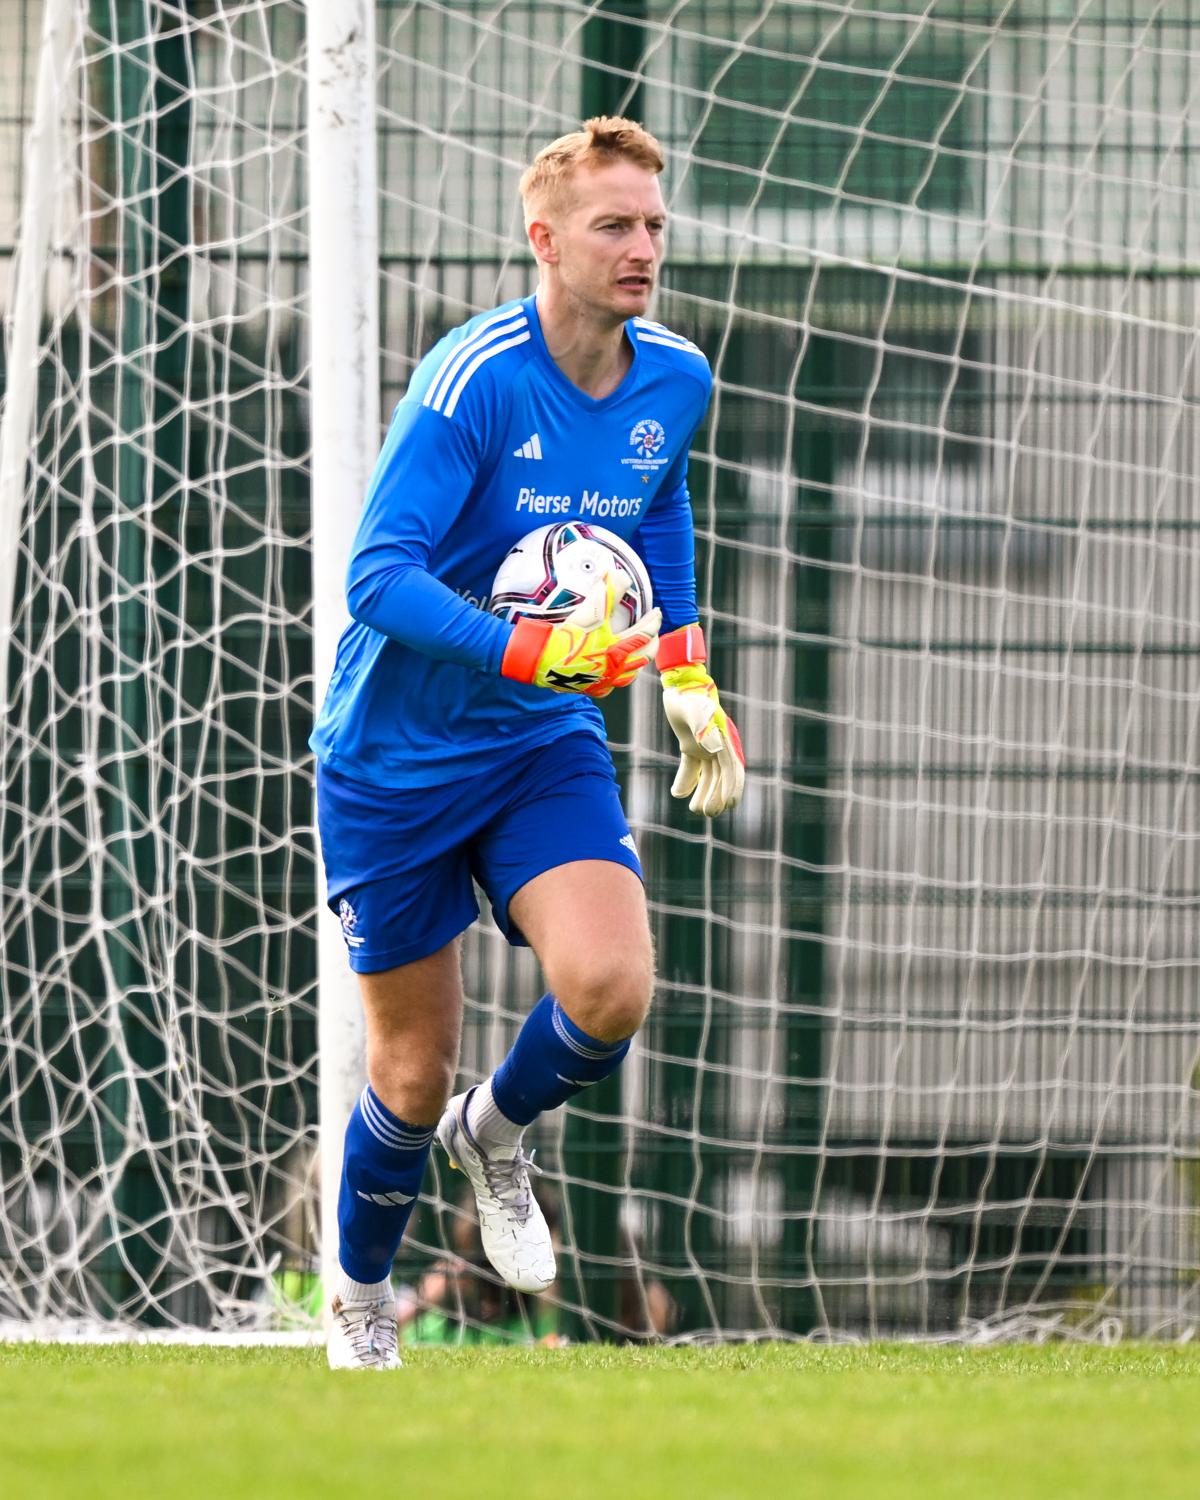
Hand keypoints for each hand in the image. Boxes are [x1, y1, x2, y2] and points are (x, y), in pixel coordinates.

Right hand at [501, 570, 661, 697]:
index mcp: (619, 648)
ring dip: (637, 662)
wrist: (542, 660)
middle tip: (653, 634)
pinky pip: (609, 686)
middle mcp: (616, 667)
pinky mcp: (591, 689)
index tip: (656, 612)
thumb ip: (608, 591)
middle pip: (644, 656)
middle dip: (652, 643)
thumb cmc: (567, 637)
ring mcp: (605, 681)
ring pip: (630, 674)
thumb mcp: (590, 611)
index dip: (654, 621)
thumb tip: (622, 574)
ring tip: (637, 653)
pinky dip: (615, 678)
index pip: (646, 633)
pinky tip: (611, 674)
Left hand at [658, 625, 744, 816]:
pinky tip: (678, 794)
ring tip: (696, 810)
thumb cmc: (688, 695)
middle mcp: (718, 745)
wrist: (678, 683)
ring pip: (709, 776)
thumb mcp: (693, 709)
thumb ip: (702, 726)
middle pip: (722, 777)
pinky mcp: (691, 744)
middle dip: (717, 796)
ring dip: (704, 793)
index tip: (727, 806)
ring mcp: (705, 745)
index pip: (733, 770)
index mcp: (724, 739)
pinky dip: (687, 781)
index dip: (732, 789)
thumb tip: (712, 748)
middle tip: (706, 814)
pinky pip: (692, 767)